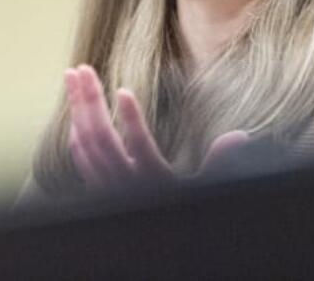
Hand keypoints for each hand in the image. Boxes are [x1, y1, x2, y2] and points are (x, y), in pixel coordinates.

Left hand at [64, 65, 250, 192]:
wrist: (154, 244)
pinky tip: (75, 113)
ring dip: (76, 109)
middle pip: (101, 138)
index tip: (124, 91)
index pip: (140, 147)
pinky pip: (79, 157)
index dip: (131, 120)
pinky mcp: (96, 186)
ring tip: (72, 77)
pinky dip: (75, 131)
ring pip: (84, 144)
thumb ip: (218, 162)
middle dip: (89, 101)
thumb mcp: (203, 190)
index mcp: (153, 180)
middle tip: (81, 69)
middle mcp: (124, 182)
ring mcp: (106, 185)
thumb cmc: (180, 209)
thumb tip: (240, 136)